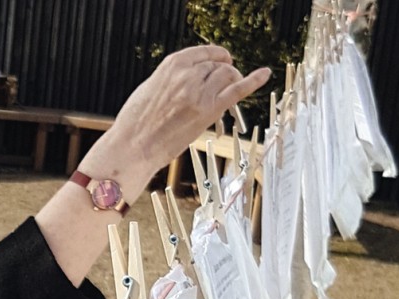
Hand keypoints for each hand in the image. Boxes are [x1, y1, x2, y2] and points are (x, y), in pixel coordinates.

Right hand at [78, 45, 270, 203]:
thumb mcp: (151, 88)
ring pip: (228, 76)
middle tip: (223, 83)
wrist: (133, 145)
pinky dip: (254, 80)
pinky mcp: (209, 111)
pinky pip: (238, 90)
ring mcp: (200, 92)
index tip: (221, 62)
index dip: (216, 57)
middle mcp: (188, 74)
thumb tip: (189, 78)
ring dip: (232, 80)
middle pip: (218, 65)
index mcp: (172, 64)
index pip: (204, 53)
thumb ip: (172, 79)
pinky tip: (265, 74)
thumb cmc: (137, 121)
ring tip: (228, 90)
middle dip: (223, 72)